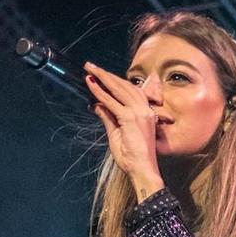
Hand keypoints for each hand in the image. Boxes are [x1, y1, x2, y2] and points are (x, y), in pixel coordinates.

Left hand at [84, 61, 163, 200]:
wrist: (142, 169)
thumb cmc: (132, 157)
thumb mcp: (116, 133)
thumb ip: (108, 118)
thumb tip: (97, 105)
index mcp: (146, 112)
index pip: (129, 90)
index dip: (114, 81)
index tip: (100, 75)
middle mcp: (145, 110)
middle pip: (124, 85)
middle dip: (106, 74)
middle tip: (91, 66)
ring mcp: (139, 113)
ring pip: (119, 89)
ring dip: (103, 78)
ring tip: (89, 70)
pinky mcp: (131, 118)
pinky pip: (112, 101)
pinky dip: (100, 92)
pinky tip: (91, 85)